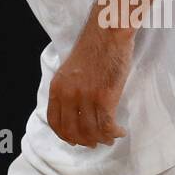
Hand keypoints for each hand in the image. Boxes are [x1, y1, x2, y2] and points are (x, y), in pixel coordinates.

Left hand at [47, 19, 133, 147]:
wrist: (107, 32)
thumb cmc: (94, 47)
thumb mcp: (71, 69)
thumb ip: (69, 89)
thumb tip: (76, 111)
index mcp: (57, 86)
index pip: (55, 121)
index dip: (65, 135)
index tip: (75, 140)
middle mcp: (68, 94)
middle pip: (72, 131)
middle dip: (85, 141)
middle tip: (96, 142)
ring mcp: (85, 96)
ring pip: (90, 131)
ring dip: (102, 139)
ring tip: (110, 137)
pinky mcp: (104, 97)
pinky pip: (106, 126)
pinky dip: (113, 133)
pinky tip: (119, 131)